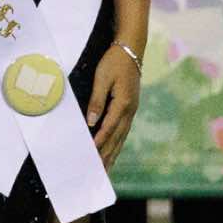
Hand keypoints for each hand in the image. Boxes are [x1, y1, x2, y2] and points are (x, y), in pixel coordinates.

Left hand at [85, 46, 140, 167]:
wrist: (131, 50)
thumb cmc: (114, 62)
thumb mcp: (102, 78)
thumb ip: (97, 100)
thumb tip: (91, 121)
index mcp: (123, 103)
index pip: (109, 127)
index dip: (100, 141)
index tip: (92, 154)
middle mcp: (129, 111)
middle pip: (117, 138)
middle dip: (107, 155)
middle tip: (99, 172)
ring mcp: (131, 111)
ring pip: (121, 137)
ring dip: (113, 153)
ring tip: (106, 168)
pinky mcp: (130, 109)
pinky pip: (123, 131)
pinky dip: (117, 143)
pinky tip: (113, 150)